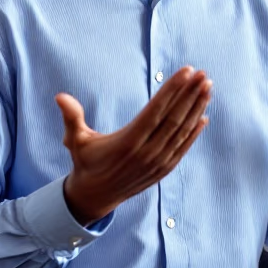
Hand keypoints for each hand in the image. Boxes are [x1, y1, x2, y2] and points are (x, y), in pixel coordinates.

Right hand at [59, 67, 211, 225]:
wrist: (96, 195)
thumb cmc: (85, 162)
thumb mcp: (75, 140)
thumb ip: (71, 117)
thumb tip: (60, 96)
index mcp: (127, 142)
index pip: (156, 111)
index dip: (172, 91)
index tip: (185, 72)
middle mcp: (147, 152)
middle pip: (174, 119)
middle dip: (190, 95)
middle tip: (202, 74)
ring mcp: (158, 162)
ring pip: (182, 131)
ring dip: (197, 109)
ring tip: (207, 88)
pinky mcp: (164, 169)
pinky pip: (184, 147)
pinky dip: (195, 132)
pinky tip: (204, 116)